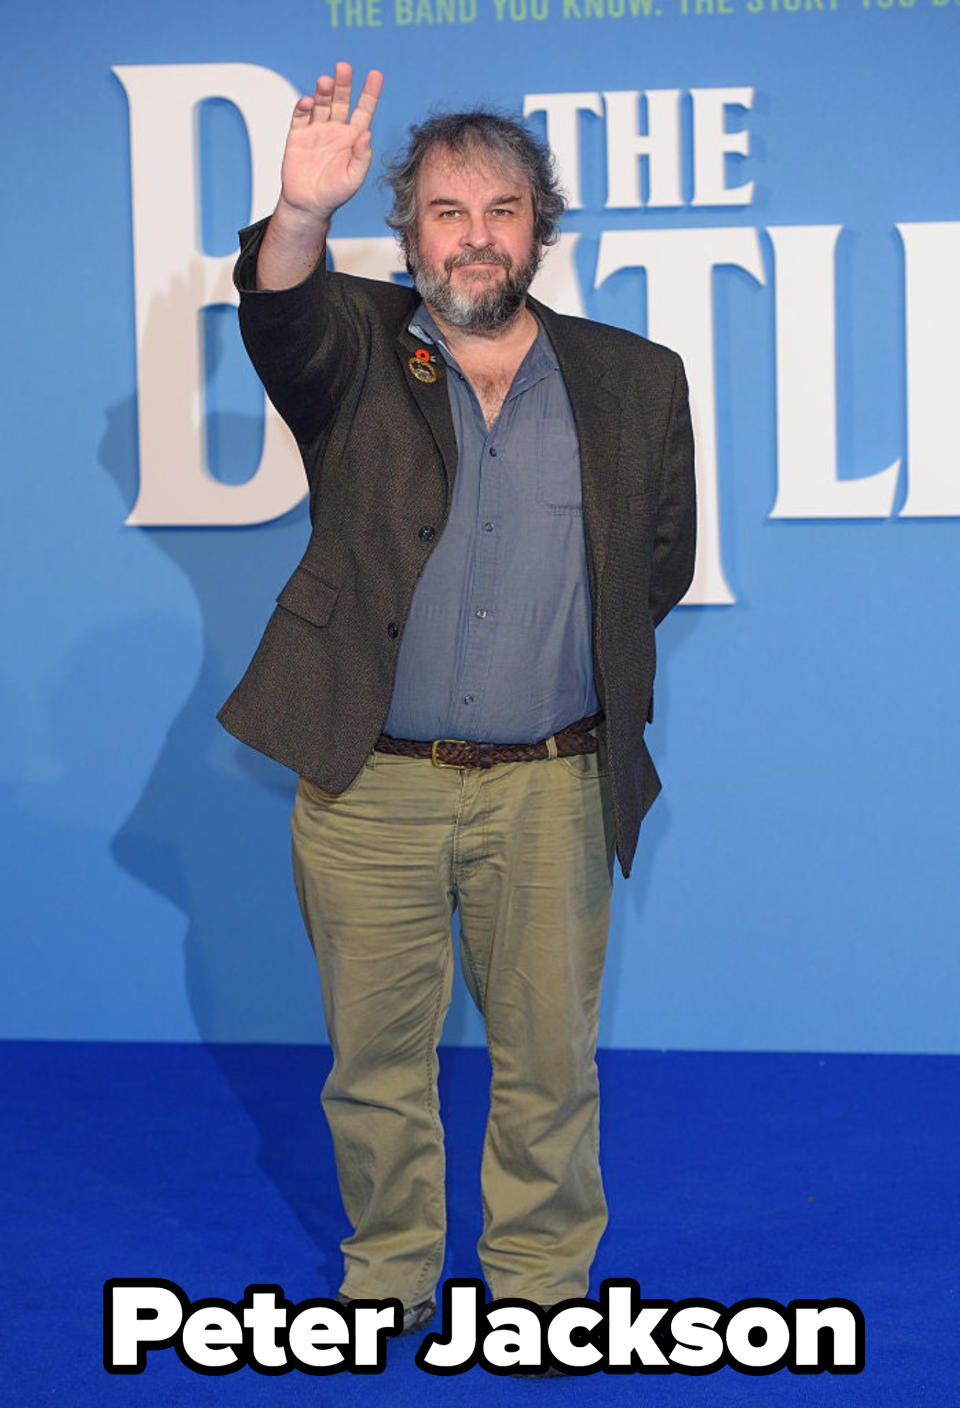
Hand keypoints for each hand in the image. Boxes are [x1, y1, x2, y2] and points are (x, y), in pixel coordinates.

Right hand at [279, 62, 383, 223]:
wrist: (307, 205)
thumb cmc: (334, 194)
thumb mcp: (353, 178)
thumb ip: (362, 157)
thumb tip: (366, 134)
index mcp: (352, 138)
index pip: (363, 110)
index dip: (370, 93)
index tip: (375, 75)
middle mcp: (335, 130)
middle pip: (341, 100)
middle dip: (343, 84)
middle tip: (343, 67)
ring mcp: (316, 130)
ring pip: (321, 104)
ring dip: (323, 91)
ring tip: (325, 81)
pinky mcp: (298, 135)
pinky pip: (300, 116)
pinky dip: (303, 107)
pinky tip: (307, 102)